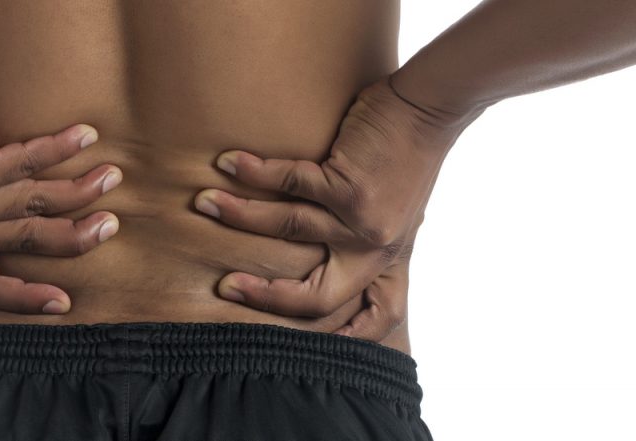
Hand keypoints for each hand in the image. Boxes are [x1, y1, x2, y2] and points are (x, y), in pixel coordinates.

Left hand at [0, 65, 121, 314]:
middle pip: (26, 241)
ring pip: (35, 204)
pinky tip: (85, 137)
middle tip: (109, 227)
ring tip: (111, 176)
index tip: (62, 303)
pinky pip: (29, 162)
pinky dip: (61, 149)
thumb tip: (18, 219)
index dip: (24, 297)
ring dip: (80, 190)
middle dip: (75, 238)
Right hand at [193, 75, 479, 340]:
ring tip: (205, 202)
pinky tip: (228, 163)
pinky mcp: (351, 187)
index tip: (292, 340)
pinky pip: (291, 184)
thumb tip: (315, 251)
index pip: (375, 317)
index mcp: (389, 260)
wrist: (429, 109)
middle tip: (225, 286)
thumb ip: (362, 239)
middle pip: (317, 296)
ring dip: (240, 214)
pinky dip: (255, 172)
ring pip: (289, 228)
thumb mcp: (395, 213)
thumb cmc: (403, 157)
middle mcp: (377, 250)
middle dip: (265, 296)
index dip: (342, 337)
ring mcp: (365, 222)